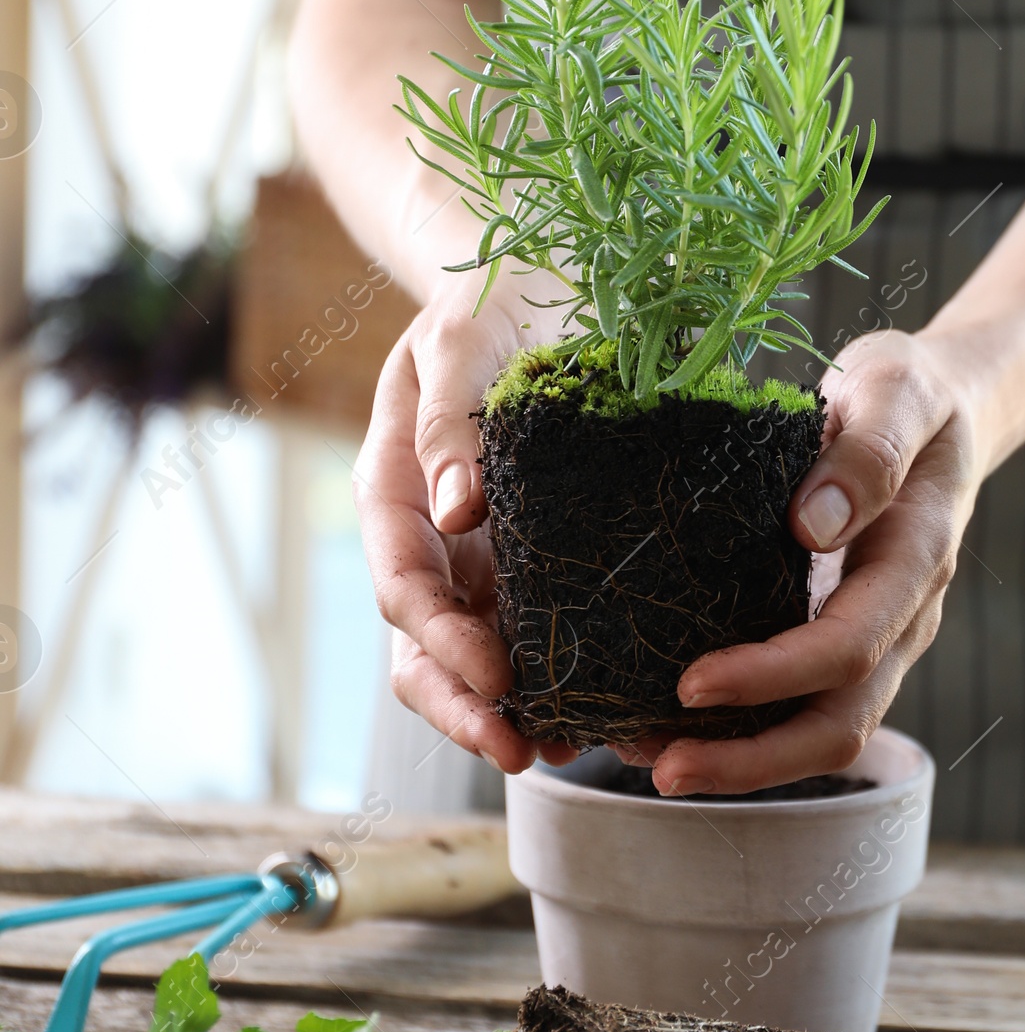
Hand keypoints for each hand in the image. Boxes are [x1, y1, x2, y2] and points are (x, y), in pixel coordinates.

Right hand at [355, 267, 568, 772]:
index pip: (405, 591)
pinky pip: (544, 628)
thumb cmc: (488, 300)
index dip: (444, 646)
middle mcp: (435, 539)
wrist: (536, 279)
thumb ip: (450, 417)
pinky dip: (571, 673)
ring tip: (582, 750)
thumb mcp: (462, 342)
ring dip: (522, 711)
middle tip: (530, 752)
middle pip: (428, 651)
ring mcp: (483, 556)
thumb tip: (457, 506)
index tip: (498, 682)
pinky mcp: (538, 556)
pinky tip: (621, 703)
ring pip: (482, 657)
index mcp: (395, 492)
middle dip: (471, 709)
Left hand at [649, 330, 990, 793]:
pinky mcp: (844, 635)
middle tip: (660, 770)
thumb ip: (867, 452)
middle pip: (839, 723)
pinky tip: (667, 724)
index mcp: (916, 562)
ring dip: (740, 759)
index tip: (692, 683)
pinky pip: (800, 703)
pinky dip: (740, 729)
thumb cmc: (915, 392)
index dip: (772, 676)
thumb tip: (812, 525)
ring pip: (820, 729)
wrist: (949, 406)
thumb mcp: (898, 390)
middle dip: (752, 760)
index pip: (847, 648)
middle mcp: (903, 618)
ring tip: (648, 758)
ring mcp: (878, 636)